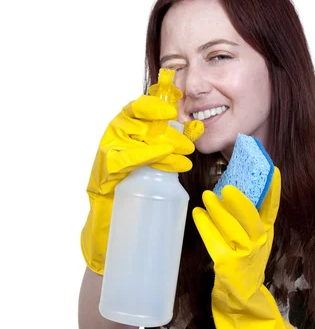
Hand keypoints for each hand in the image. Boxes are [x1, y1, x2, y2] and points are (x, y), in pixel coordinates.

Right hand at [81, 95, 203, 273]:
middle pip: (139, 123)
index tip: (173, 111)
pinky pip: (125, 159)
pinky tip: (163, 158)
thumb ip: (169, 145)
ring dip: (163, 147)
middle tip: (189, 145)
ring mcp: (106, 154)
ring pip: (134, 140)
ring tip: (185, 159)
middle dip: (168, 132)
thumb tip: (197, 129)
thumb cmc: (132, 189)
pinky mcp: (103, 173)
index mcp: (122, 130)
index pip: (136, 109)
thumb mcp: (152, 163)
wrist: (109, 222)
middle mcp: (112, 137)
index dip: (154, 106)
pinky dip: (146, 156)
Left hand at [192, 168, 280, 302]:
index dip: (273, 190)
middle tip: (227, 188)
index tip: (272, 170)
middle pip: (252, 220)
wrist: (242, 292)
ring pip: (231, 230)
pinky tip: (198, 213)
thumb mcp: (255, 237)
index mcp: (266, 232)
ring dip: (218, 212)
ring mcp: (244, 254)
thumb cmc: (246, 258)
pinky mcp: (227, 263)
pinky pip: (215, 241)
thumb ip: (249, 217)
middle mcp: (259, 242)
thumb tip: (232, 186)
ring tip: (206, 196)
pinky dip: (205, 226)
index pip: (272, 208)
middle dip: (240, 203)